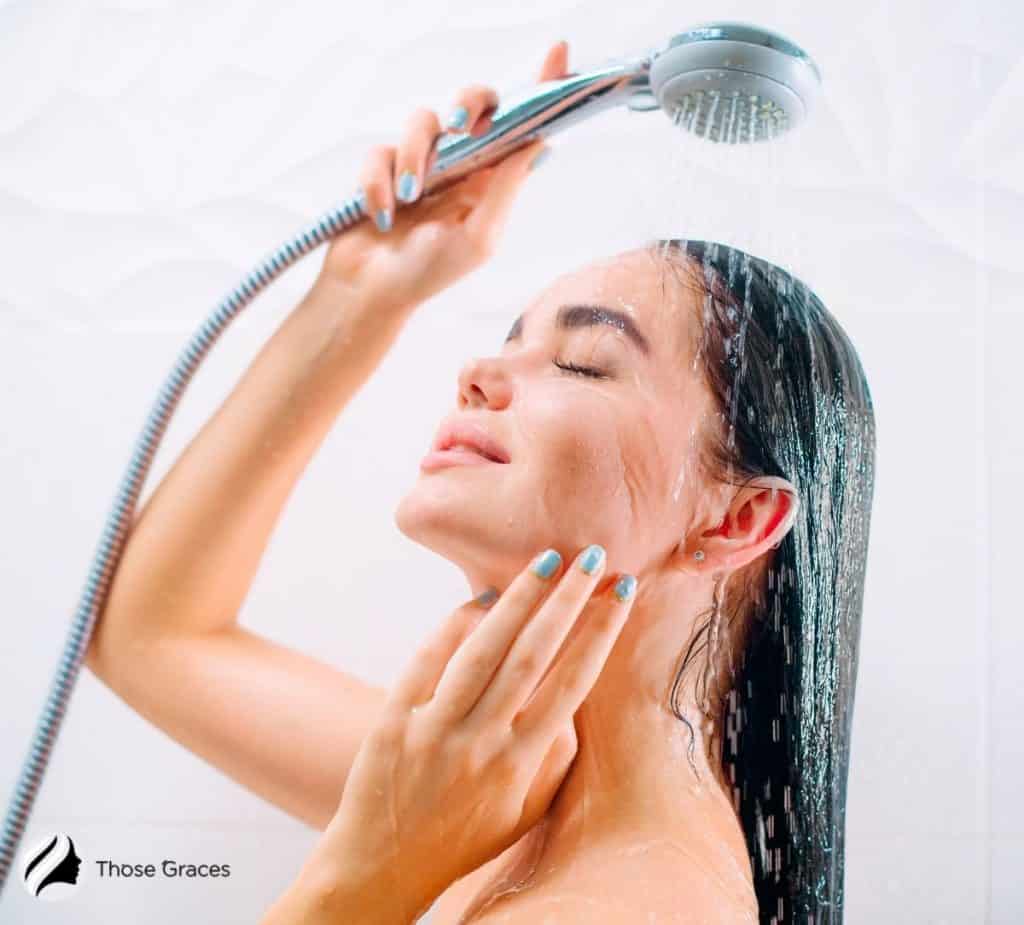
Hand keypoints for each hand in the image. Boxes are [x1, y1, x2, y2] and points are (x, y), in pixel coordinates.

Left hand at [315, 545, 637, 920]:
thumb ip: (555, 755)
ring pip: (482, 650)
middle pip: (532, 655)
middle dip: (568, 601)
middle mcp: (481, 743)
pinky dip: (454, 624)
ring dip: (518, 600)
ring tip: (546, 561)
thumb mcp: (526, 810)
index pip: (571, 683)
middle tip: (593, 557)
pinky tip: (480, 599)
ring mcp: (434, 729)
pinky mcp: (394, 719)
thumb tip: (572, 692)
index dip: (600, 633)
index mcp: (520, 764)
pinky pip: (428, 659)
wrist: (383, 864)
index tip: (620, 592)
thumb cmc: (464, 836)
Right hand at [317, 41, 572, 311]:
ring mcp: (418, 162)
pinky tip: (381, 214)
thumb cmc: (427, 273)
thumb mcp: (479, 237)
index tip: (559, 53)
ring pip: (421, 120)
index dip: (540, 88)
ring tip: (410, 199)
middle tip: (461, 127)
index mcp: (490, 180)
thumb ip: (505, 187)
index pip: (519, 126)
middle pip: (472, 102)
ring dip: (414, 158)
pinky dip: (378, 185)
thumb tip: (537, 141)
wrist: (371, 293)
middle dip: (468, 104)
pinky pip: (379, 152)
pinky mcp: (381, 166)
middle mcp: (458, 164)